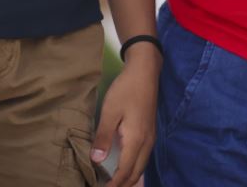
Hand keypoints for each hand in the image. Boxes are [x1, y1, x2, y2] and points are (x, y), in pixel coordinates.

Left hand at [91, 46, 157, 186]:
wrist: (145, 71)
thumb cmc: (126, 89)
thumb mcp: (110, 111)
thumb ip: (104, 137)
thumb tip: (96, 160)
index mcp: (136, 140)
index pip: (125, 171)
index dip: (113, 184)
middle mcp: (147, 142)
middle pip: (136, 173)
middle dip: (122, 184)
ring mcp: (150, 137)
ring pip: (141, 166)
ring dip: (128, 177)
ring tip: (113, 181)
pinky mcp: (150, 132)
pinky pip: (143, 157)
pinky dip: (133, 167)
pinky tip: (124, 165)